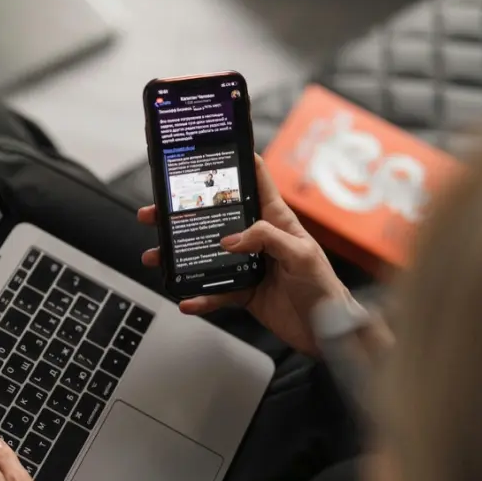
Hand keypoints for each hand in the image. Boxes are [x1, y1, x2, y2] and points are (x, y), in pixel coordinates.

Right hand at [138, 154, 347, 354]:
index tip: (210, 149)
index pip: (256, 181)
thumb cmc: (323, 287)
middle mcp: (257, 239)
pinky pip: (214, 291)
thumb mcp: (301, 254)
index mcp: (275, 220)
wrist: (325, 331)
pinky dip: (199, 297)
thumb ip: (268, 239)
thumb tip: (231, 239)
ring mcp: (246, 264)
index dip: (237, 161)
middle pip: (215, 218)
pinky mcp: (242, 291)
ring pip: (206, 255)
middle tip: (156, 212)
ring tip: (157, 256)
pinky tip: (186, 299)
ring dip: (180, 256)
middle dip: (184, 213)